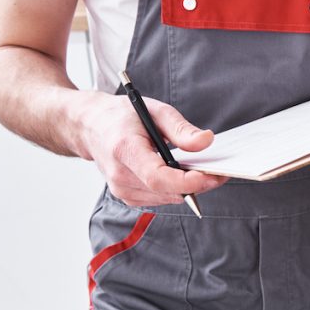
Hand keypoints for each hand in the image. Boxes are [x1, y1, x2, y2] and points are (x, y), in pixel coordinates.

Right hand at [72, 91, 227, 205]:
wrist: (90, 127)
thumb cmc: (121, 116)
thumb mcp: (155, 110)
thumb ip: (181, 129)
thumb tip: (206, 141)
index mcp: (124, 150)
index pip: (157, 177)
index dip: (186, 182)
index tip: (210, 176)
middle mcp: (119, 175)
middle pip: (165, 191)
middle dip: (197, 184)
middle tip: (219, 172)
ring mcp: (121, 189)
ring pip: (166, 198)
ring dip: (188, 189)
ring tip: (201, 170)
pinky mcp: (127, 196)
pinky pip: (159, 199)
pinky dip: (174, 190)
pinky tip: (180, 175)